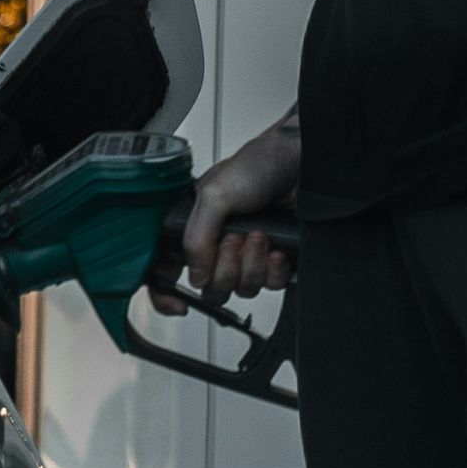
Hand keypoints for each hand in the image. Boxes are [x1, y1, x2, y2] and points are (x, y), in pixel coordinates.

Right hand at [149, 116, 301, 313]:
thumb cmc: (258, 165)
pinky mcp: (272, 259)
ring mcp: (246, 253)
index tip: (180, 304)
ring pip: (242, 289)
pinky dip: (274, 270)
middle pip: (211, 287)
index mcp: (194, 226)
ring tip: (259, 235)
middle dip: (226, 268)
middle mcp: (217, 242)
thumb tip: (195, 276)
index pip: (167, 269)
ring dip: (253, 265)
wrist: (299, 163)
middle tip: (234, 239)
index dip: (167, 293)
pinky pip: (270, 286)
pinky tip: (277, 249)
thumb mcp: (214, 195)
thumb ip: (196, 239)